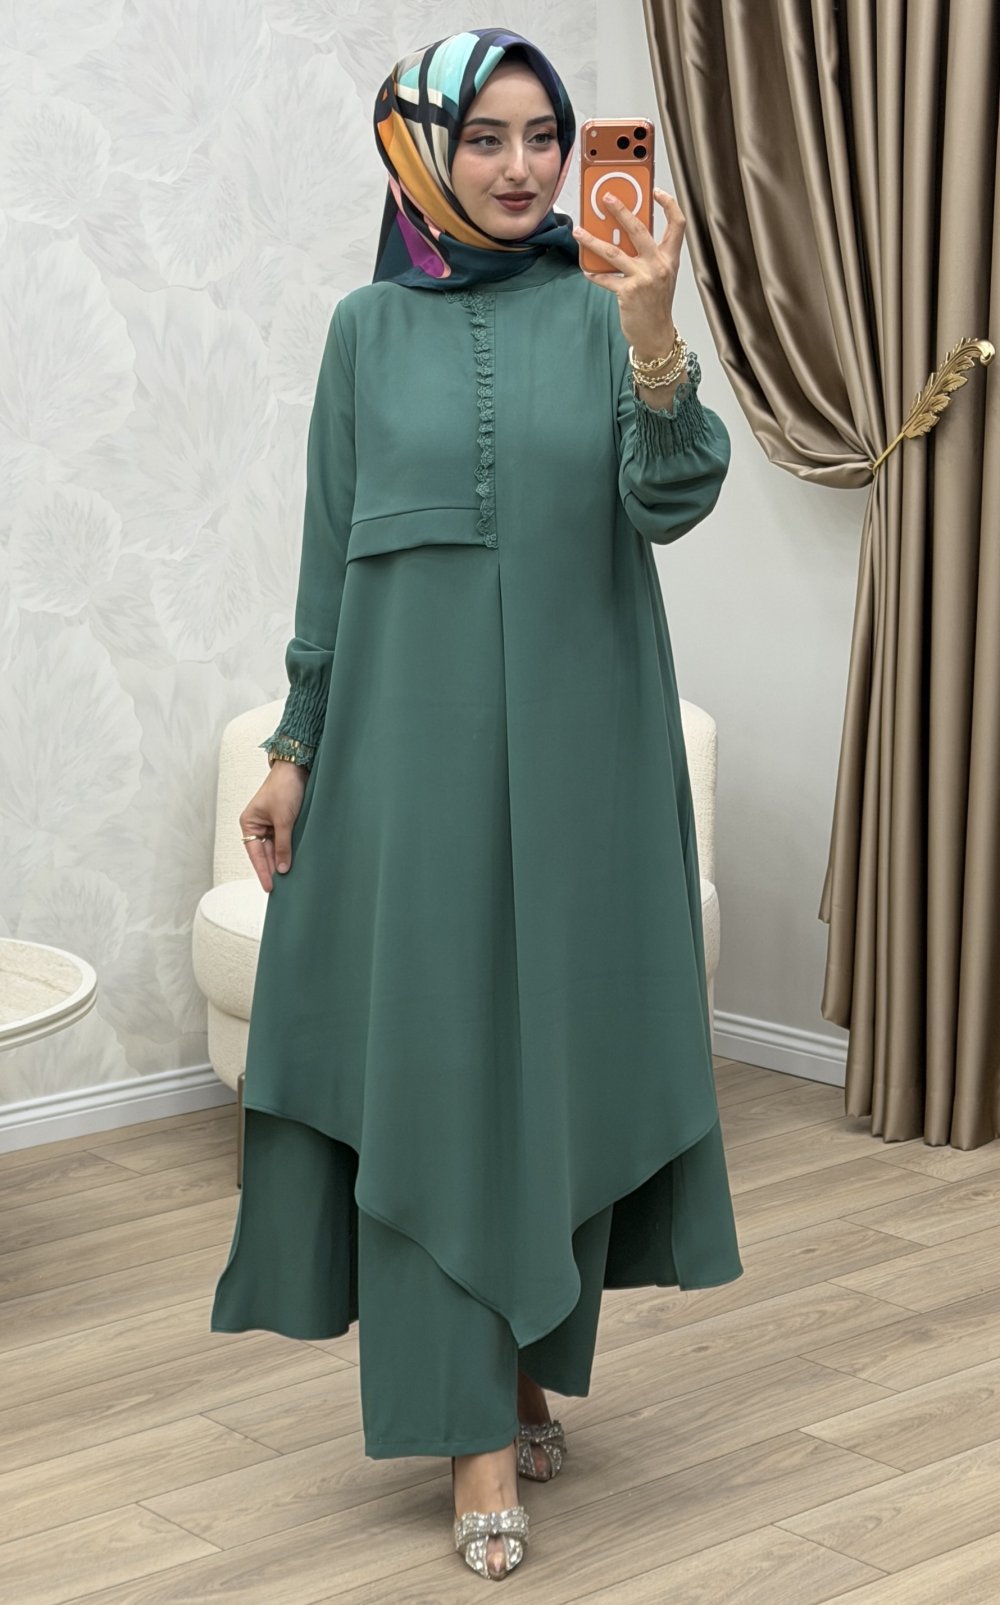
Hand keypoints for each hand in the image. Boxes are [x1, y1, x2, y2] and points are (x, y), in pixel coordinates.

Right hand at [239, 763, 307, 892]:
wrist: (297, 768)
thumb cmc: (284, 788)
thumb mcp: (284, 820)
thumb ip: (283, 846)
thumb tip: (281, 869)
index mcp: (249, 823)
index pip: (255, 854)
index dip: (263, 871)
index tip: (269, 888)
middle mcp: (257, 825)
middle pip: (264, 853)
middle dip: (272, 868)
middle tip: (282, 889)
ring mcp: (271, 824)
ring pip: (275, 848)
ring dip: (281, 860)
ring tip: (289, 880)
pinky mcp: (283, 821)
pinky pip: (284, 841)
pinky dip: (288, 851)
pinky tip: (293, 863)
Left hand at [573, 186, 683, 357]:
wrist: (656, 335)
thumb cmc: (656, 305)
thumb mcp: (660, 276)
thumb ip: (648, 255)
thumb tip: (623, 234)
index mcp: (669, 258)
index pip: (677, 224)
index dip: (668, 204)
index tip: (656, 191)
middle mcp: (659, 265)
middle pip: (639, 229)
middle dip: (621, 210)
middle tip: (606, 198)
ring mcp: (644, 278)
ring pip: (613, 251)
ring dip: (592, 240)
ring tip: (578, 231)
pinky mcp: (628, 292)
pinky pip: (605, 278)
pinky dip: (594, 274)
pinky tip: (586, 269)